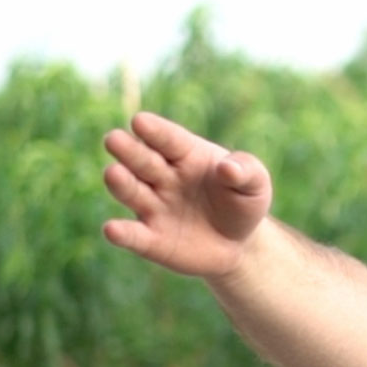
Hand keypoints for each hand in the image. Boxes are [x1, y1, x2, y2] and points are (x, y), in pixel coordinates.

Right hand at [101, 111, 272, 278]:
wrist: (240, 245)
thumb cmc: (243, 203)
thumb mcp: (255, 184)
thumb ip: (246, 171)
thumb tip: (228, 168)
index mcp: (186, 154)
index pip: (168, 139)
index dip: (155, 131)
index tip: (140, 122)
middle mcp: (162, 177)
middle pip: (143, 161)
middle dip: (128, 150)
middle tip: (114, 139)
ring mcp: (153, 208)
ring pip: (131, 192)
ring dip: (121, 183)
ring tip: (113, 173)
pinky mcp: (151, 240)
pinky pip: (134, 236)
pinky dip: (122, 233)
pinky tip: (111, 230)